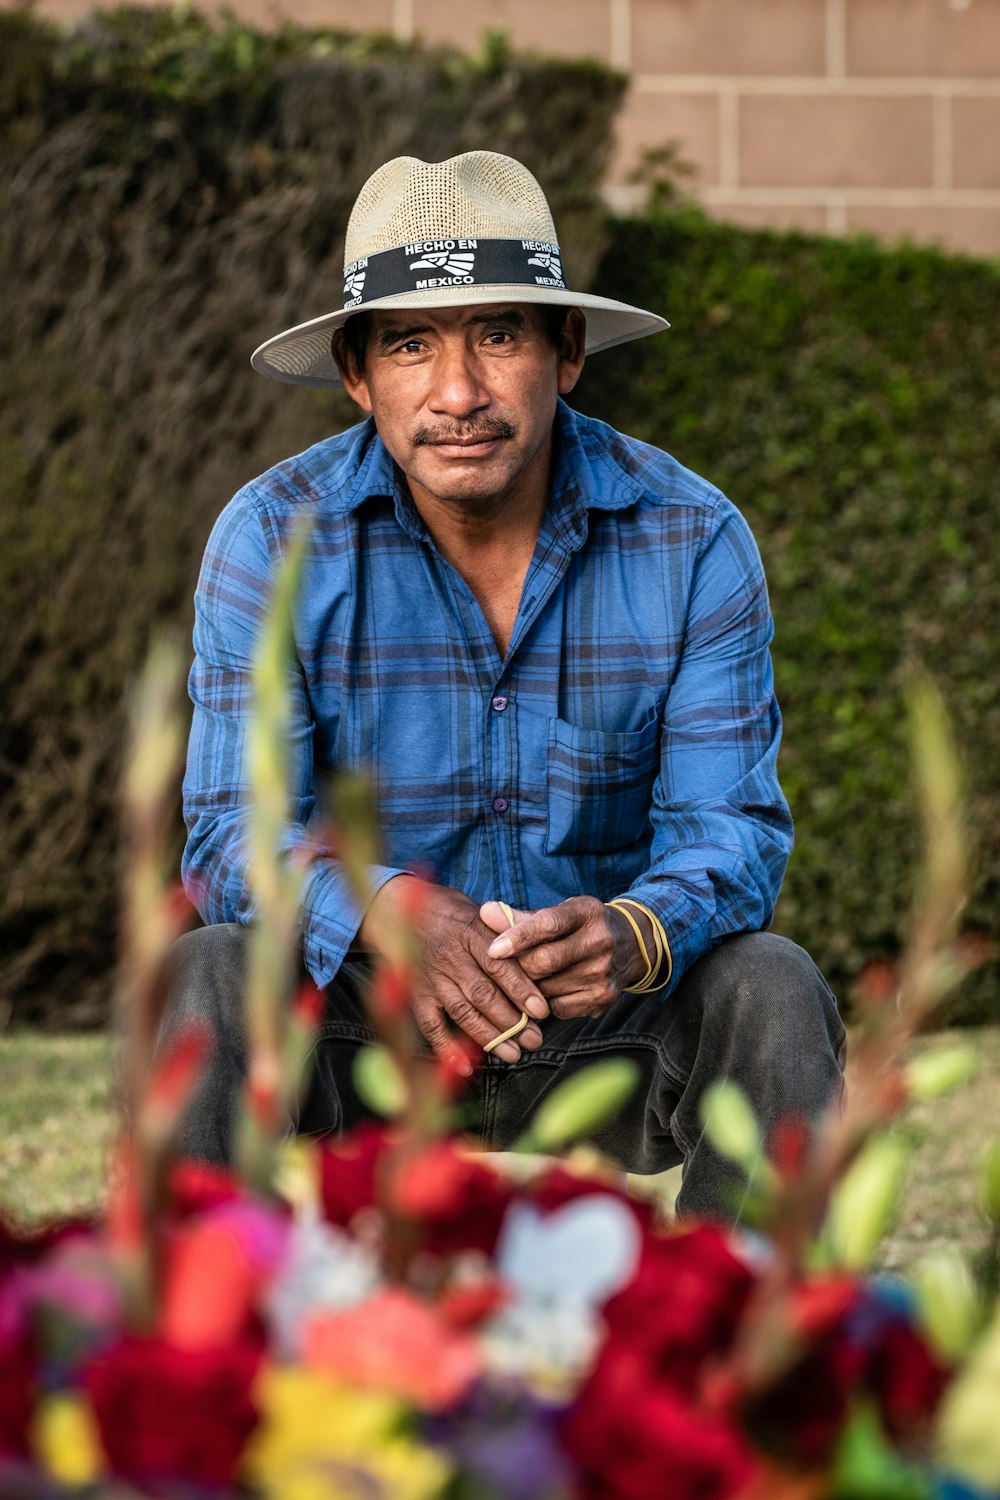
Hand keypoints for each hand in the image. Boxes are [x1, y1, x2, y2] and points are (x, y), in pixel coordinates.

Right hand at [360, 878, 548, 1067]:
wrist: (399, 910)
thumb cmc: (451, 913)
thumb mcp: (479, 911)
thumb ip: (505, 931)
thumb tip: (539, 951)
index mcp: (471, 932)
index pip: (500, 966)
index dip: (521, 989)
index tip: (541, 1010)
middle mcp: (450, 956)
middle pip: (483, 994)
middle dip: (512, 1021)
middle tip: (535, 1039)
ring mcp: (431, 977)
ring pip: (462, 1012)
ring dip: (490, 1037)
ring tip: (514, 1054)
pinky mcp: (416, 995)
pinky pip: (430, 1025)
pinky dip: (447, 1048)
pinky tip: (466, 1066)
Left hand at [480, 896, 648, 1020]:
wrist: (632, 945)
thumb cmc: (582, 926)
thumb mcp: (560, 914)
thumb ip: (520, 917)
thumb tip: (484, 912)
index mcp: (586, 913)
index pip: (547, 924)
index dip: (517, 937)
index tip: (492, 949)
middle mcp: (599, 941)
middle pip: (544, 962)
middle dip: (518, 968)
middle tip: (504, 969)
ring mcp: (603, 973)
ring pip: (547, 989)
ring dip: (530, 987)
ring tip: (529, 978)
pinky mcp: (603, 999)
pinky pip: (558, 1008)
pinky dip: (547, 1002)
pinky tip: (551, 989)